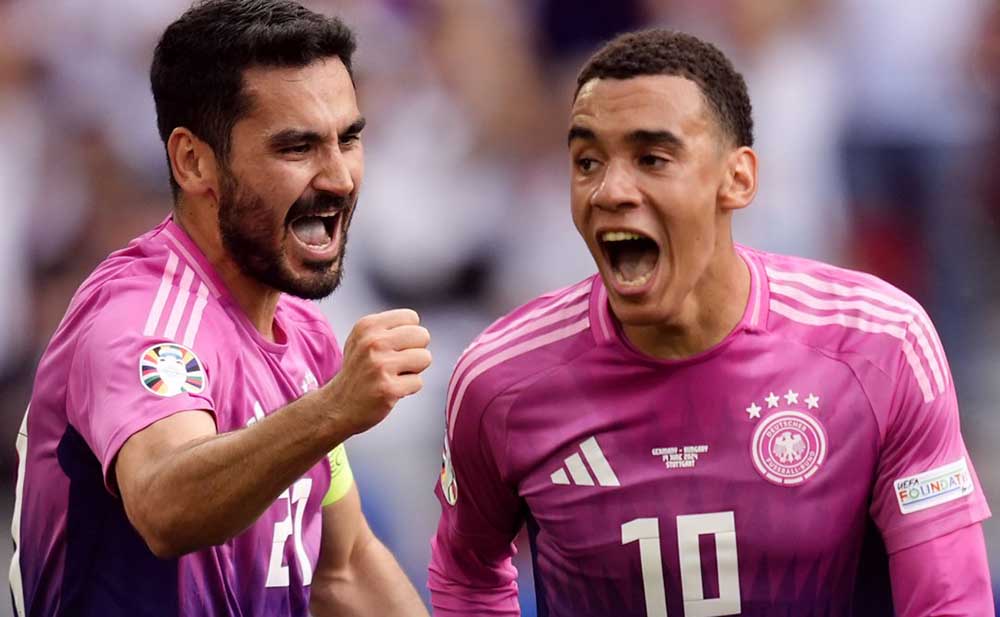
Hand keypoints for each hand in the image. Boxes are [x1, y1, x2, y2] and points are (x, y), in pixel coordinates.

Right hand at [325, 309, 431, 435]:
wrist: (338, 405)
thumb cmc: (358, 371)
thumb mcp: (363, 339)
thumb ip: (389, 328)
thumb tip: (418, 327)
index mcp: (368, 326)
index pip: (411, 317)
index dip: (408, 335)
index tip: (394, 347)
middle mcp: (373, 342)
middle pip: (422, 336)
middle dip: (416, 351)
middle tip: (397, 363)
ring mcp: (380, 365)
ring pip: (425, 358)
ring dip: (414, 370)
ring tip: (394, 375)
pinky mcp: (388, 388)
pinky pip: (418, 382)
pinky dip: (409, 388)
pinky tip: (391, 389)